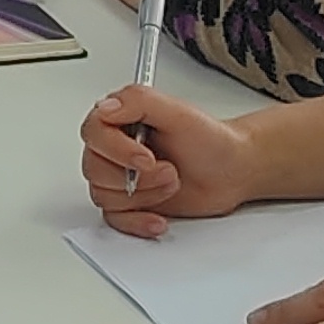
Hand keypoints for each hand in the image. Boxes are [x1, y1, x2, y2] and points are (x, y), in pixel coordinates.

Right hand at [82, 82, 258, 233]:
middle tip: (169, 171)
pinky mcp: (130, 204)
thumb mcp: (178, 112)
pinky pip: (115, 219)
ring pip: (104, 195)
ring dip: (144, 196)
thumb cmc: (209, 141)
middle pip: (95, 169)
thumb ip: (138, 101)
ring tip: (171, 184)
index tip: (147, 157)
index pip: (93, 133)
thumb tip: (106, 107)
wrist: (230, 171)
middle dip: (137, 177)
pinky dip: (137, 222)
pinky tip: (158, 218)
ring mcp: (121, 178)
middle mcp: (115, 148)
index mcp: (120, 119)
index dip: (116, 149)